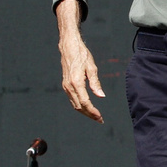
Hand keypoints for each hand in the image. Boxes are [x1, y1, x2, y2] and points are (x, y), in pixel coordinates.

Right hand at [56, 0, 104, 122]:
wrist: (68, 46)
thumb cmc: (81, 54)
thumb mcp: (92, 67)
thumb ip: (95, 83)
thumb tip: (101, 96)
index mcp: (76, 82)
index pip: (85, 102)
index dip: (93, 112)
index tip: (100, 117)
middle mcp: (69, 86)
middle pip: (79, 106)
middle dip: (89, 114)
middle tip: (99, 119)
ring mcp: (66, 86)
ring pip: (74, 104)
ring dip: (84, 111)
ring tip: (95, 115)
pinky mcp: (65, 85)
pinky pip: (72, 99)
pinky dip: (79, 105)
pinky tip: (87, 107)